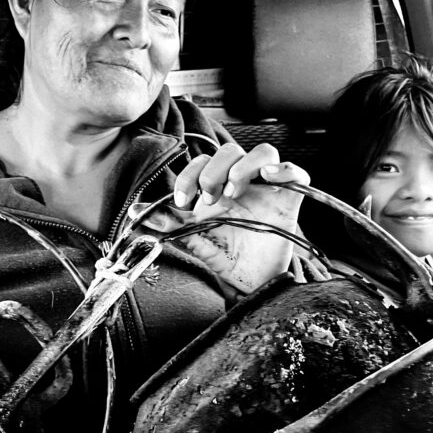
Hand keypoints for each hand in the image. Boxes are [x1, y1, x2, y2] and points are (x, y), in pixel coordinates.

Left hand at [136, 143, 309, 298]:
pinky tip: (271, 179)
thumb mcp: (193, 237)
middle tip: (209, 199)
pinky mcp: (291, 199)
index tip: (182, 200)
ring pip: (263, 152)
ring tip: (235, 191)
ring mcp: (268, 188)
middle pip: (230, 150)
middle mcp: (242, 181)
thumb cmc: (225, 254)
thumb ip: (168, 221)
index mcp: (218, 185)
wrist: (251, 282)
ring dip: (245, 166)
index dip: (189, 174)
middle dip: (214, 170)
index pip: (202, 161)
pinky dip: (285, 169)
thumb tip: (136, 212)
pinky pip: (296, 172)